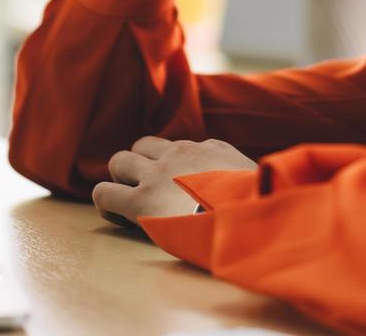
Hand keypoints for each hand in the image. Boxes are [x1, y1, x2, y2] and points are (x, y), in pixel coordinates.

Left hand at [91, 135, 258, 229]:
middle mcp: (180, 153)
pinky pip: (105, 192)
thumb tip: (252, 182)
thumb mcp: (260, 179)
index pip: (178, 147)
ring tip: (128, 202)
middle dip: (140, 165)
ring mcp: (158, 174)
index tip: (178, 188)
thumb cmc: (260, 206)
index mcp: (210, 149)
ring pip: (120, 161)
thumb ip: (243, 176)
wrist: (248, 219)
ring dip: (121, 179)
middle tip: (147, 192)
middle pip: (143, 146)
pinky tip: (118, 216)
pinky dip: (107, 202)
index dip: (171, 166)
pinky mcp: (141, 200)